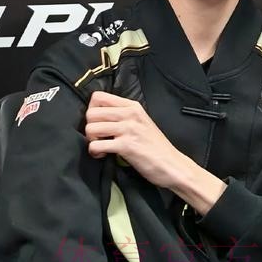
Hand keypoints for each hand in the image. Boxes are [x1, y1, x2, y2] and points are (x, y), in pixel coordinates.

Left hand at [85, 92, 226, 213]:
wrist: (172, 164)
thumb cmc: (155, 145)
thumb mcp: (141, 122)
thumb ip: (123, 115)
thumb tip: (100, 115)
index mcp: (133, 106)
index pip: (99, 96)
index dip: (92, 109)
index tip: (98, 122)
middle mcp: (130, 114)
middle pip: (91, 112)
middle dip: (89, 127)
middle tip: (97, 137)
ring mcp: (128, 129)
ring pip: (91, 127)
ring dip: (90, 140)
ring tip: (100, 147)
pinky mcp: (126, 146)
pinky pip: (96, 145)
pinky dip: (94, 152)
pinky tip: (103, 155)